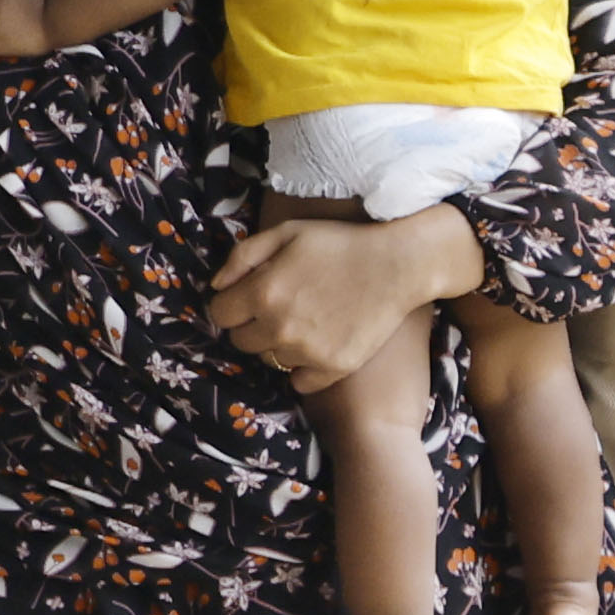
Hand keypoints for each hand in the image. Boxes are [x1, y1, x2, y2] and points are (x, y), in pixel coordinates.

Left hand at [205, 205, 478, 392]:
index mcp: (262, 292)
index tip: (250, 298)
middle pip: (241, 341)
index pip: (220, 314)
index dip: (232, 305)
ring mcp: (305, 351)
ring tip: (306, 321)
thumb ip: (242, 256)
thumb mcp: (286, 232)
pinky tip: (319, 346)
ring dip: (279, 345)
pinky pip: (298, 382)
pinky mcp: (332, 368)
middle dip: (253, 325)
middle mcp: (278, 327)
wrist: (399, 264)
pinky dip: (303, 370)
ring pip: (269, 360)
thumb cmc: (340, 242)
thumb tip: (216, 286)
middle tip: (281, 309)